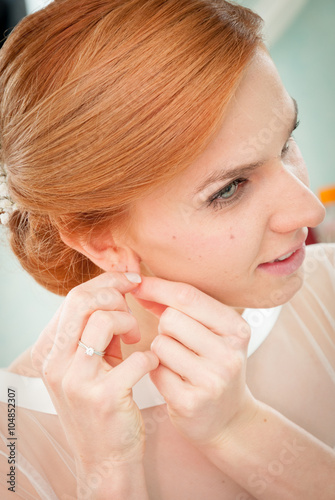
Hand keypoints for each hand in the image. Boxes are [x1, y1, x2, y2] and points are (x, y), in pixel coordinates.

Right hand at [31, 272, 158, 475]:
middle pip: (83, 301)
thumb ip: (97, 333)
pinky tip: (150, 364)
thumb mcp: (90, 366)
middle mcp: (58, 364)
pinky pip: (135, 357)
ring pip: (103, 320)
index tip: (130, 281)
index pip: (74, 298)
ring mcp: (78, 381)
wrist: (105, 460)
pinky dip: (149, 355)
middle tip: (133, 305)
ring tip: (135, 338)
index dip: (106, 283)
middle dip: (116, 294)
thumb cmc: (103, 406)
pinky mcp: (104, 398)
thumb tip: (117, 293)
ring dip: (128, 321)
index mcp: (53, 352)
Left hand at [131, 276, 257, 448]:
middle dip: (164, 327)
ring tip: (177, 364)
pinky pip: (155, 371)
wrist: (230, 420)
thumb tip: (141, 285)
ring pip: (160, 344)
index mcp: (236, 328)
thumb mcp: (212, 334)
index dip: (157, 287)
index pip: (189, 295)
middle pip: (170, 318)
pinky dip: (157, 373)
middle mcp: (229, 353)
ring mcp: (212, 380)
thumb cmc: (214, 367)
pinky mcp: (192, 402)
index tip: (136, 284)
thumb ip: (183, 308)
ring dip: (160, 351)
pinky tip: (173, 381)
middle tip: (178, 343)